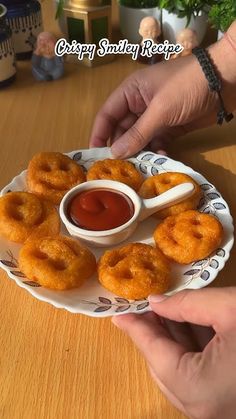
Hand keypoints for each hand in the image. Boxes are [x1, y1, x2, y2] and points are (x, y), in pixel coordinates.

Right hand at [89, 25, 235, 157]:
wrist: (225, 81)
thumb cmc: (187, 87)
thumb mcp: (160, 110)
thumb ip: (137, 133)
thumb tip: (116, 153)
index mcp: (131, 92)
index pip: (107, 114)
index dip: (100, 133)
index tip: (94, 154)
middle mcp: (140, 104)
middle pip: (123, 129)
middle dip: (122, 147)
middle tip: (119, 168)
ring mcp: (156, 116)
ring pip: (140, 138)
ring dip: (140, 152)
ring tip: (139, 167)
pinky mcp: (171, 126)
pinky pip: (158, 142)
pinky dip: (158, 151)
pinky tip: (161, 158)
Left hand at [112, 287, 235, 418]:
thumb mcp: (229, 308)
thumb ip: (187, 303)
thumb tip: (156, 303)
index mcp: (200, 388)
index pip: (154, 354)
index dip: (136, 329)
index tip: (119, 314)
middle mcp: (204, 408)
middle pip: (164, 367)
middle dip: (154, 334)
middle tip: (148, 307)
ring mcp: (217, 410)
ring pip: (182, 373)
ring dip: (172, 340)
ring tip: (168, 311)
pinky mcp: (227, 402)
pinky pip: (199, 378)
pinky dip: (191, 351)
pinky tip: (191, 325)